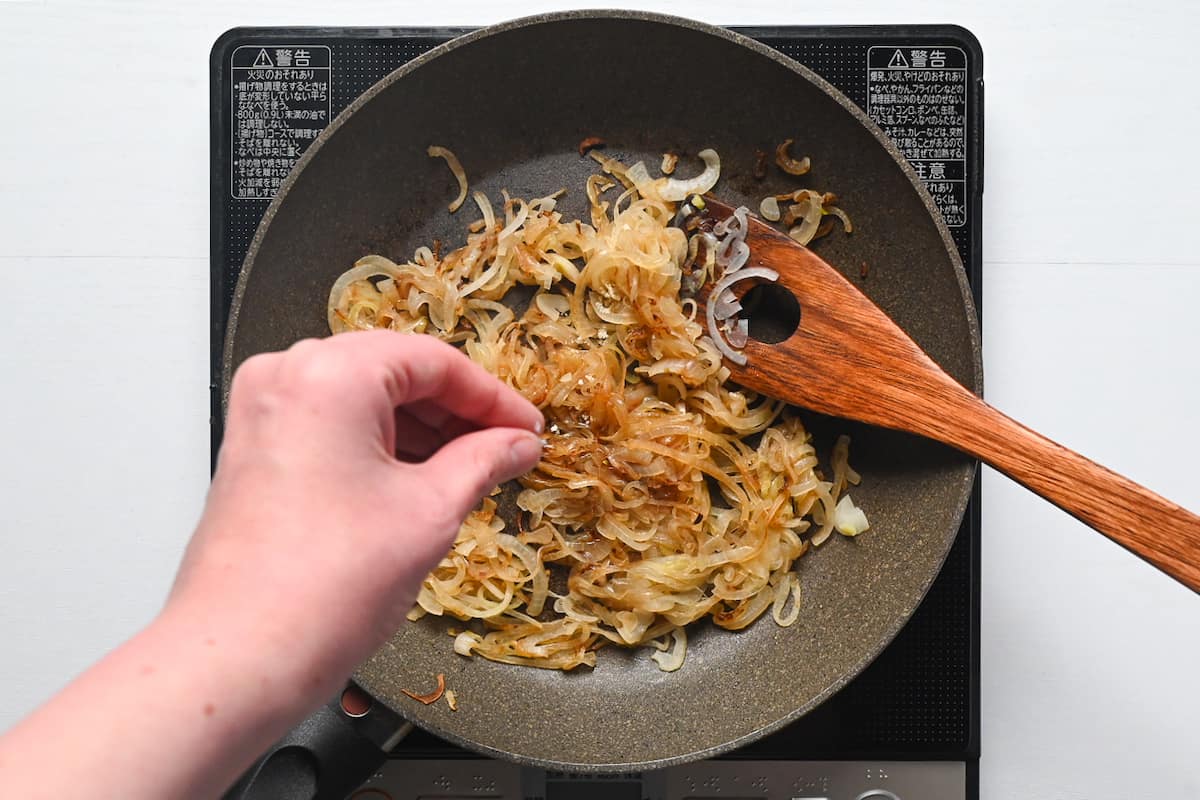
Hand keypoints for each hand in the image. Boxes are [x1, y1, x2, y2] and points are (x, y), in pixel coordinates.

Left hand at [169, 330, 543, 703]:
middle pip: (396, 372)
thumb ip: (484, 462)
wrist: (240, 656)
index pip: (434, 362)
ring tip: (472, 469)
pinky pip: (333, 424)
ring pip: (364, 397)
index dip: (493, 397)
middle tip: (507, 447)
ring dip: (422, 430)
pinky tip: (422, 479)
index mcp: (330, 376)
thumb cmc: (321, 588)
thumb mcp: (429, 513)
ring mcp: (264, 412)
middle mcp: (287, 377)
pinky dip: (381, 445)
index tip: (527, 427)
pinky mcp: (256, 448)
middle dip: (457, 413)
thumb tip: (518, 444)